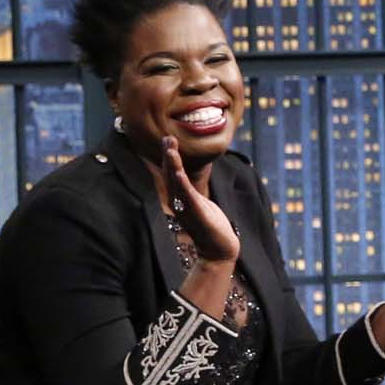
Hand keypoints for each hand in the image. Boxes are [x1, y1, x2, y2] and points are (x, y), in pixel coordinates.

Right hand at [158, 136, 238, 266]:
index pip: (172, 173)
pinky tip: (179, 173)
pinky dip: (182, 184)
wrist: (219, 248)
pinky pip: (187, 197)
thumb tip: (187, 178)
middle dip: (168, 155)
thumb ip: (191, 191)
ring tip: (170, 148)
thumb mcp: (199, 203)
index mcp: (180, 197)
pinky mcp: (196, 214)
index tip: (168, 138)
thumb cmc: (210, 225)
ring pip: (176, 183)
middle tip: (166, 137)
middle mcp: (179, 202)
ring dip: (172, 165)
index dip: (168, 156)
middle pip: (170, 175)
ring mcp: (186, 208)